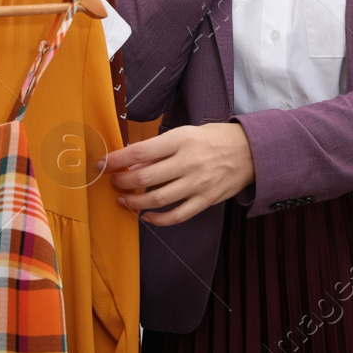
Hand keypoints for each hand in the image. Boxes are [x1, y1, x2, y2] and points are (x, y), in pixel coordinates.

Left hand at [99, 121, 255, 225]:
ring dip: (135, 202)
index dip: (116, 159)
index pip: (140, 151)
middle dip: (122, 182)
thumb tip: (130, 161)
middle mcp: (189, 161)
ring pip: (157, 199)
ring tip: (124, 199)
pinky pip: (177, 215)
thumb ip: (161, 148)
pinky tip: (146, 216)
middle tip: (114, 182)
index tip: (102, 163)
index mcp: (182, 139)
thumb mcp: (186, 133)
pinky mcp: (206, 200)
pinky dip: (158, 219)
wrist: (251, 151)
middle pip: (145, 177)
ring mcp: (198, 183)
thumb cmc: (213, 138)